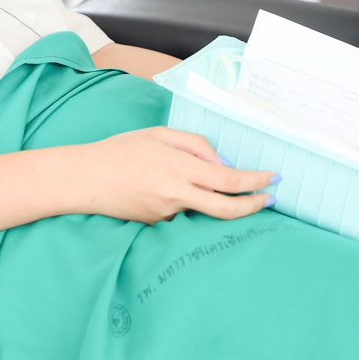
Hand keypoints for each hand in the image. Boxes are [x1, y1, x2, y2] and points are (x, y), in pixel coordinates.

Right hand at [71, 126, 276, 224]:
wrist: (85, 179)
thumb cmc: (120, 150)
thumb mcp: (159, 134)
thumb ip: (196, 145)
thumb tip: (222, 163)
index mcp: (179, 167)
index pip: (228, 178)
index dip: (256, 181)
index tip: (273, 179)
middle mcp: (176, 194)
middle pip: (227, 209)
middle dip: (254, 205)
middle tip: (270, 199)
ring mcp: (167, 214)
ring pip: (207, 214)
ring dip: (224, 205)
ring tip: (234, 194)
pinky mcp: (158, 225)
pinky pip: (185, 216)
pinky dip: (193, 206)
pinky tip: (183, 195)